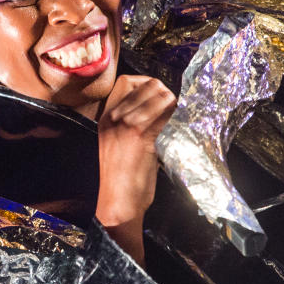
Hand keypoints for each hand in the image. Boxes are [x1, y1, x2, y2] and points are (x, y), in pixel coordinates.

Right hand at [94, 75, 176, 264]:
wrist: (118, 202)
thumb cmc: (121, 178)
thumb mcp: (116, 143)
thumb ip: (130, 123)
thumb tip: (156, 109)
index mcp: (105, 117)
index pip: (126, 81)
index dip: (147, 84)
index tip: (158, 96)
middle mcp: (114, 117)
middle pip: (146, 85)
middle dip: (164, 92)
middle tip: (173, 106)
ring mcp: (126, 125)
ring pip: (158, 96)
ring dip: (173, 104)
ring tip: (177, 115)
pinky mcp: (140, 136)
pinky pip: (164, 115)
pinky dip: (174, 116)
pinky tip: (178, 124)